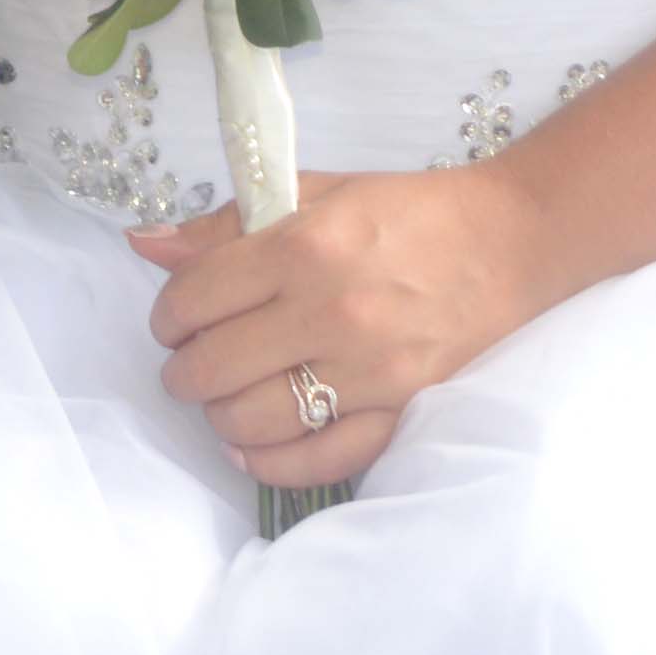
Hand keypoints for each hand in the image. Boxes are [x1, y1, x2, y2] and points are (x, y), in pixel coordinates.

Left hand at [127, 164, 564, 492]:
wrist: (511, 243)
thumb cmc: (409, 213)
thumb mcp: (316, 193)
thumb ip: (226, 223)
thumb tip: (144, 245)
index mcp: (306, 246)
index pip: (194, 297)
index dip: (167, 315)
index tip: (174, 319)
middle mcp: (332, 312)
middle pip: (212, 367)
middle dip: (183, 370)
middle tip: (190, 361)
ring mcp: (369, 371)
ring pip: (252, 420)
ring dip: (218, 414)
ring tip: (223, 396)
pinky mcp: (402, 413)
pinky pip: (316, 462)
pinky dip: (268, 462)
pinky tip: (250, 443)